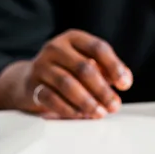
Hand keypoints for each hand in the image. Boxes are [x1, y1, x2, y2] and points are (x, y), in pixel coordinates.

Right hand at [0, 29, 132, 118]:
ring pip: (67, 84)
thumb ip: (106, 70)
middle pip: (84, 68)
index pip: (98, 48)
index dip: (114, 66)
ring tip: (99, 113)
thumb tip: (124, 80)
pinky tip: (80, 115)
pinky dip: (68, 109)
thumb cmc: (67, 70)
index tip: (125, 84)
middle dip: (102, 89)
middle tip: (114, 105)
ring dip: (87, 102)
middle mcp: (55, 48)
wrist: (30, 79)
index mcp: (73, 38)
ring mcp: (41, 65)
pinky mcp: (33, 85)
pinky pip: (52, 99)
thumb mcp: (86, 62)